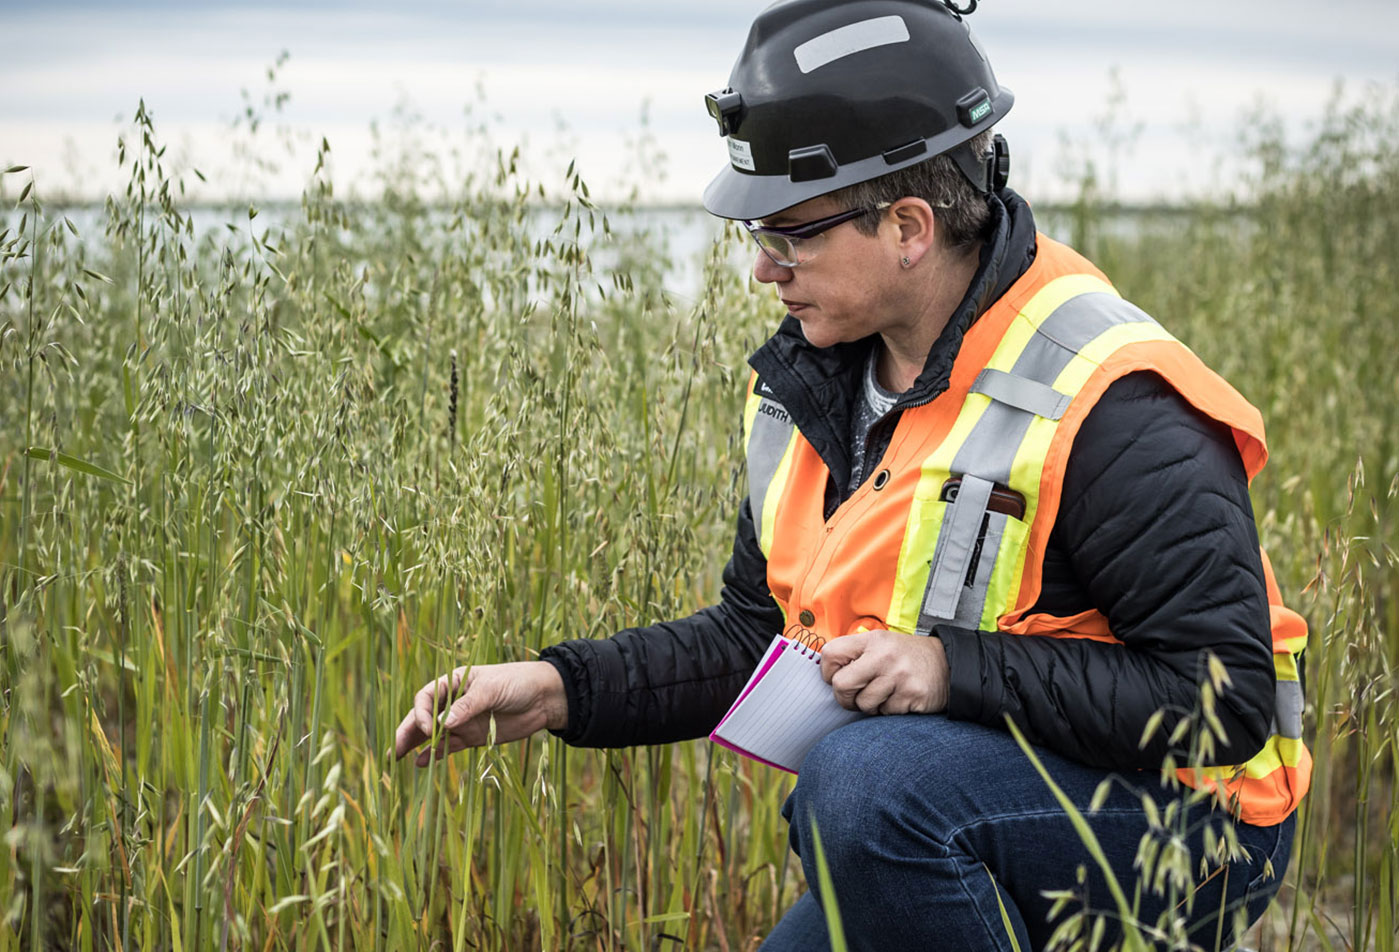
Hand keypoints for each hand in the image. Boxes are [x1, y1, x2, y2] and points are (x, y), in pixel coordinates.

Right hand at [393, 661, 567, 766]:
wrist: (545, 698)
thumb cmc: (518, 682)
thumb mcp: (493, 689)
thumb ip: (468, 705)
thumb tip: (443, 724)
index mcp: (454, 682)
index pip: (426, 697)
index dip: (421, 712)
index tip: (426, 727)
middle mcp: (453, 702)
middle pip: (423, 717)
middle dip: (407, 732)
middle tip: (392, 750)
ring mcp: (462, 721)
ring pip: (432, 735)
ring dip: (415, 746)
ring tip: (397, 759)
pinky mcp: (472, 737)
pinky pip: (449, 747)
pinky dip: (434, 755)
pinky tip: (421, 763)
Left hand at [818, 631, 948, 714]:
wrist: (948, 665)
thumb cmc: (906, 657)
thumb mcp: (882, 644)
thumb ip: (856, 654)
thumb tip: (827, 674)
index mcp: (872, 640)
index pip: (830, 654)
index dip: (828, 672)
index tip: (836, 677)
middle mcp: (884, 656)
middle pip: (841, 685)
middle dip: (844, 697)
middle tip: (855, 697)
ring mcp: (898, 676)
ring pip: (863, 704)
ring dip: (870, 706)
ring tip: (884, 694)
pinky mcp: (911, 695)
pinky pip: (885, 713)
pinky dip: (889, 710)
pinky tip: (899, 698)